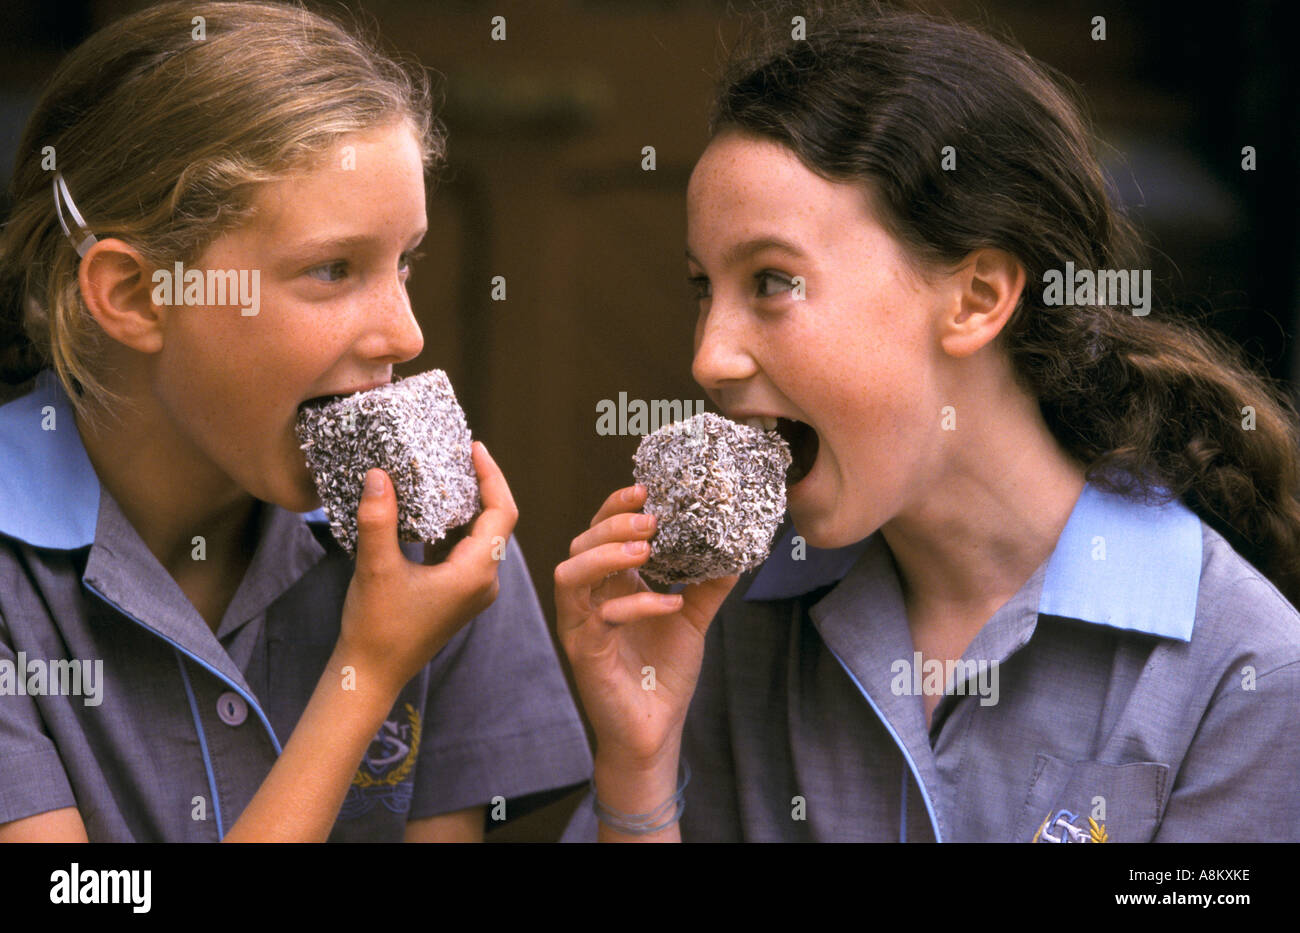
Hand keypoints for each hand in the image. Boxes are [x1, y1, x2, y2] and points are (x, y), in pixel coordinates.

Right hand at [338, 441, 517, 694]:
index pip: (502, 513)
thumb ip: (378, 520)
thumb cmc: (376, 628)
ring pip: (482, 536)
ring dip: (468, 505)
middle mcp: (483, 582)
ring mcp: (472, 591)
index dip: (493, 476)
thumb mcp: (375, 569)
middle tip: (459, 454)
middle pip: (496, 522)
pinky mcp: (458, 596)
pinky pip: (467, 551)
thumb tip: (379, 475)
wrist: (370, 675)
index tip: (475, 448)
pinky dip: (455, 526)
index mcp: (475, 573)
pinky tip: (432, 510)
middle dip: (482, 486)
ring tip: (447, 473)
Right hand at [554, 484, 736, 768]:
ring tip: (646, 549)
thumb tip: (734, 548)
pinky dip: (635, 604)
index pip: (600, 532)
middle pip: (580, 544)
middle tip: (652, 519)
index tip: (646, 489)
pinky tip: (670, 604)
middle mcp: (589, 599)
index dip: (616, 507)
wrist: (653, 729)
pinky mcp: (584, 652)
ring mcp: (581, 625)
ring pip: (571, 574)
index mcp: (609, 584)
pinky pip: (600, 617)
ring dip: (606, 555)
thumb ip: (707, 583)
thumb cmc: (662, 673)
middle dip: (613, 524)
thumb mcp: (692, 617)